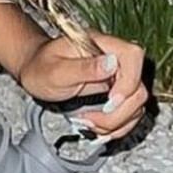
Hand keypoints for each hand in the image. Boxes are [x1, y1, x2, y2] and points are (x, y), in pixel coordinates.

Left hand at [17, 28, 147, 141]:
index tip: (111, 100)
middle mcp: (112, 58)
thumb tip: (111, 63)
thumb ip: (83, 68)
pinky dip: (118, 125)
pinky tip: (99, 127)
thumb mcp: (55, 70)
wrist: (34, 71)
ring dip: (117, 122)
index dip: (129, 81)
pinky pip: (129, 112)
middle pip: (138, 87)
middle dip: (119, 111)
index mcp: (100, 44)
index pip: (132, 56)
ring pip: (136, 103)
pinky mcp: (115, 91)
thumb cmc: (40, 66)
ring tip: (90, 124)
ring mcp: (116, 76)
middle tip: (92, 120)